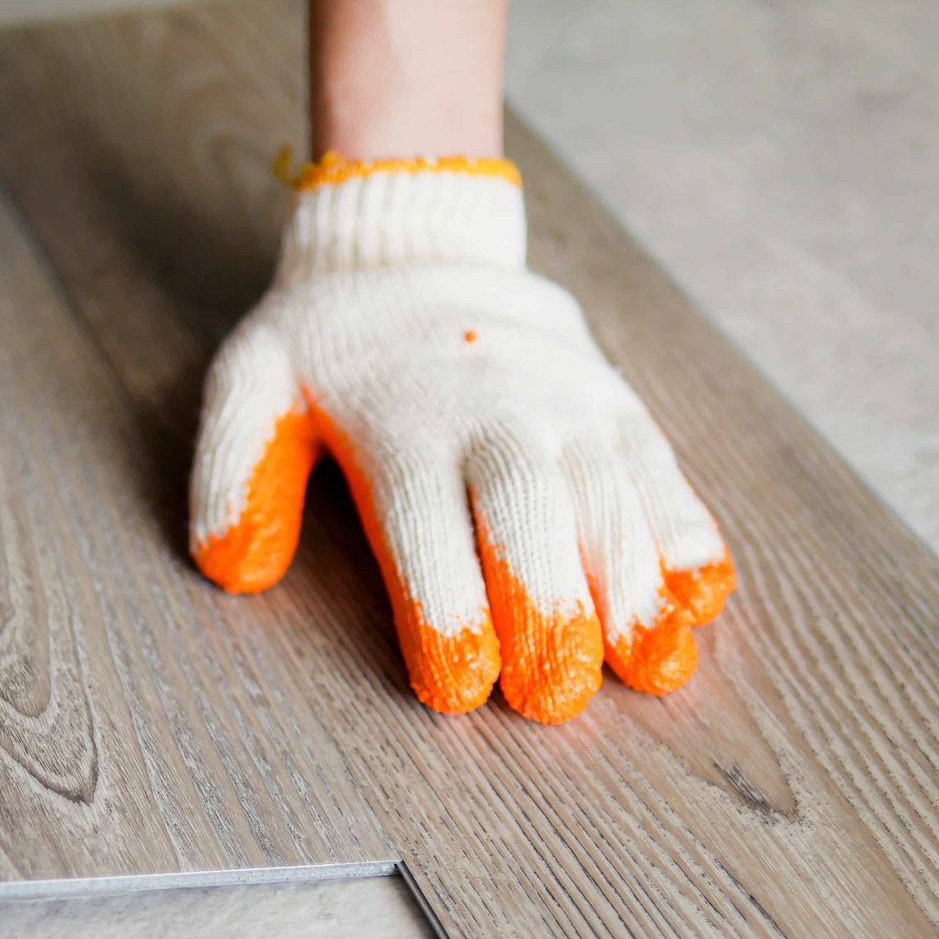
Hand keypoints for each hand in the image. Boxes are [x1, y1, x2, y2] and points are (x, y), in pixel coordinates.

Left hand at [189, 155, 733, 722]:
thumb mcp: (252, 385)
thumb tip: (236, 568)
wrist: (412, 243)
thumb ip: (235, 472)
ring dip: (635, 587)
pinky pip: (657, 466)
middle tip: (559, 696)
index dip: (442, 609)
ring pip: (607, 496)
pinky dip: (685, 530)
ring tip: (656, 668)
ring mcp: (564, 401)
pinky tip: (703, 595)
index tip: (460, 685)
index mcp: (398, 419)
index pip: (422, 524)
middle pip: (526, 513)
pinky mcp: (614, 400)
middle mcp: (491, 409)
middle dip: (547, 608)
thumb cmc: (326, 344)